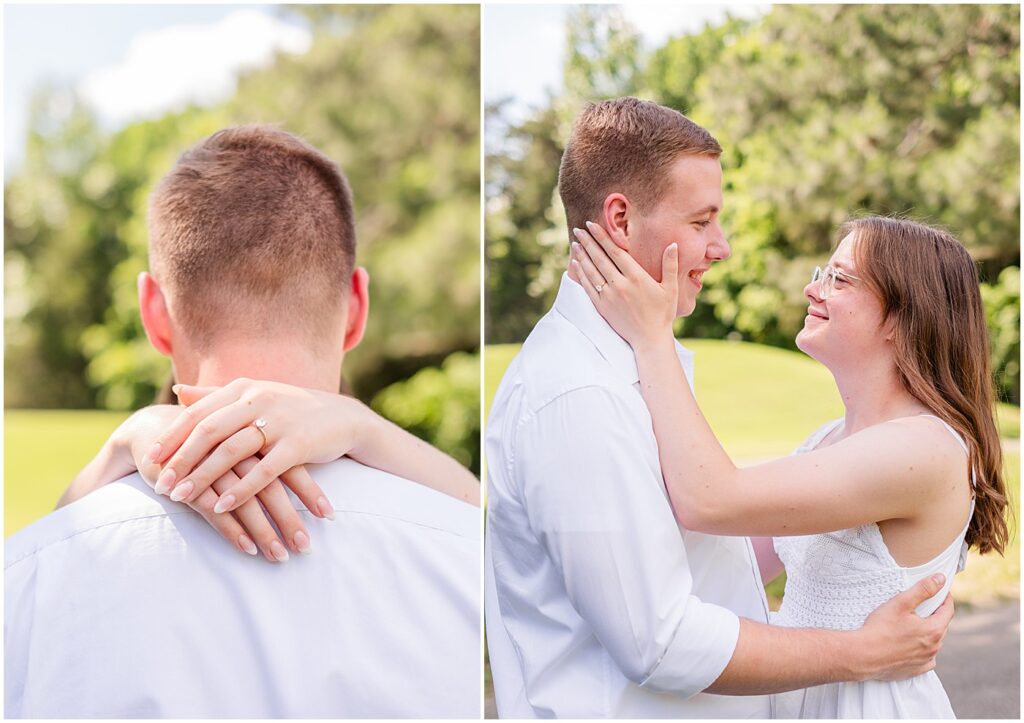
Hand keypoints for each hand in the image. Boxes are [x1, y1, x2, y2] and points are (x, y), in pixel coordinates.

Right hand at [91, 406, 304, 561]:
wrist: (156, 431)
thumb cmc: (208, 441)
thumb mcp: (239, 443)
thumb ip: (268, 456)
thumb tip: (308, 471)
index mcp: (254, 438)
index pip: (290, 466)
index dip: (310, 491)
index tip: (329, 515)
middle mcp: (237, 452)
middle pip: (271, 488)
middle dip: (291, 520)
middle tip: (308, 547)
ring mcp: (211, 468)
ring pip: (245, 503)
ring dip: (265, 532)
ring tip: (282, 557)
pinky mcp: (187, 484)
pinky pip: (213, 510)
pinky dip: (232, 530)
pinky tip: (248, 549)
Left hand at [146, 378, 372, 517]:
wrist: (344, 417)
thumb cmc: (293, 410)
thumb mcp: (255, 396)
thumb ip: (216, 395)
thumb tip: (178, 391)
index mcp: (244, 388)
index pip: (198, 413)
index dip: (172, 437)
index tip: (150, 460)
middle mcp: (258, 400)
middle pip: (208, 432)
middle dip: (180, 460)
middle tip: (159, 484)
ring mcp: (279, 422)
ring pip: (231, 452)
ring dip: (202, 477)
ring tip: (179, 498)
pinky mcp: (298, 445)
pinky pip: (263, 471)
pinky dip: (240, 491)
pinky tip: (220, 508)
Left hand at [569, 220, 677, 351]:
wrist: (650, 340)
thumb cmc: (663, 313)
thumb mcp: (671, 288)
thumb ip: (670, 265)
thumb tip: (673, 244)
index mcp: (637, 277)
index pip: (616, 252)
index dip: (603, 237)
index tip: (593, 225)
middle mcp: (620, 285)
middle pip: (600, 258)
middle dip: (588, 242)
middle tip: (578, 229)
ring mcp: (609, 296)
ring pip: (592, 271)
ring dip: (582, 255)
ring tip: (575, 243)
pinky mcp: (602, 307)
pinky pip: (588, 287)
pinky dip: (581, 274)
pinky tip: (576, 264)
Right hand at [856, 573, 952, 680]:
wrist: (863, 655)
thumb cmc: (880, 628)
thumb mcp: (901, 603)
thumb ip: (923, 590)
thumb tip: (940, 579)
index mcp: (933, 630)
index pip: (948, 611)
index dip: (945, 599)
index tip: (941, 591)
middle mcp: (934, 648)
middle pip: (941, 626)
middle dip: (936, 615)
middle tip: (924, 605)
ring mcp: (925, 660)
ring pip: (934, 643)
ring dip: (929, 632)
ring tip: (915, 624)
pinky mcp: (915, 670)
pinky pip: (927, 659)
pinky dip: (924, 651)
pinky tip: (913, 646)